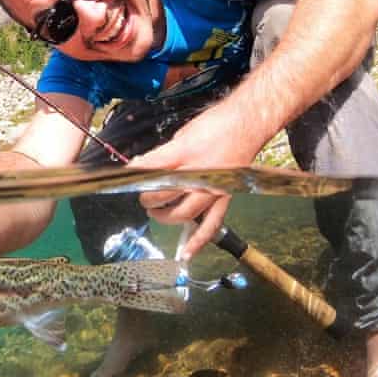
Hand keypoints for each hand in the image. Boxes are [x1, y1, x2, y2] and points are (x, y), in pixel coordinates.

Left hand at [128, 109, 257, 259]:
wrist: (249, 124)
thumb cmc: (218, 123)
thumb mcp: (185, 132)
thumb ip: (166, 153)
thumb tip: (146, 166)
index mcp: (187, 153)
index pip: (154, 168)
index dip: (138, 173)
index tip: (129, 174)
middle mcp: (199, 174)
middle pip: (163, 194)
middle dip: (148, 196)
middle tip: (143, 194)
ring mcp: (212, 189)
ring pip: (182, 213)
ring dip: (164, 215)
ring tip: (155, 210)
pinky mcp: (223, 198)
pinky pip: (210, 225)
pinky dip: (197, 241)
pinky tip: (185, 253)